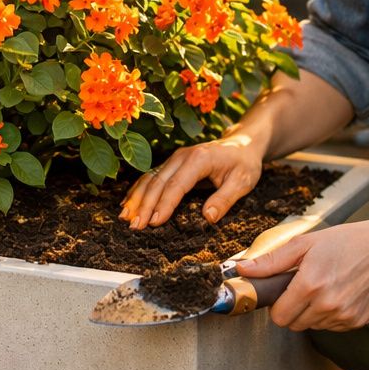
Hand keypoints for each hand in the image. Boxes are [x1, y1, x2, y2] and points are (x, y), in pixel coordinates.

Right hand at [119, 134, 261, 229]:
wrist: (242, 144)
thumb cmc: (244, 163)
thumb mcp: (242, 181)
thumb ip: (225, 199)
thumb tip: (208, 217)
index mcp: (199, 159)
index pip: (176, 185)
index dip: (164, 204)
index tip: (154, 222)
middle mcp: (182, 156)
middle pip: (158, 182)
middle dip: (144, 205)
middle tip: (135, 226)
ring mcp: (175, 158)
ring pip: (150, 178)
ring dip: (136, 198)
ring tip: (125, 217)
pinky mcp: (172, 163)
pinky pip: (151, 176)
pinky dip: (138, 190)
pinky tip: (128, 203)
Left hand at [234, 218, 368, 330]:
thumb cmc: (344, 242)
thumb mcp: (304, 243)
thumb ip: (271, 261)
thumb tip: (242, 270)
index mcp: (310, 285)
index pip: (279, 317)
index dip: (276, 306)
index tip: (282, 294)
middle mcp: (327, 304)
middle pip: (294, 325)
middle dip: (292, 310)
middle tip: (302, 289)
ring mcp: (344, 316)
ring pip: (313, 326)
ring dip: (311, 313)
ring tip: (322, 288)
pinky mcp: (357, 321)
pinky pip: (332, 327)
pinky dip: (330, 315)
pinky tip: (338, 294)